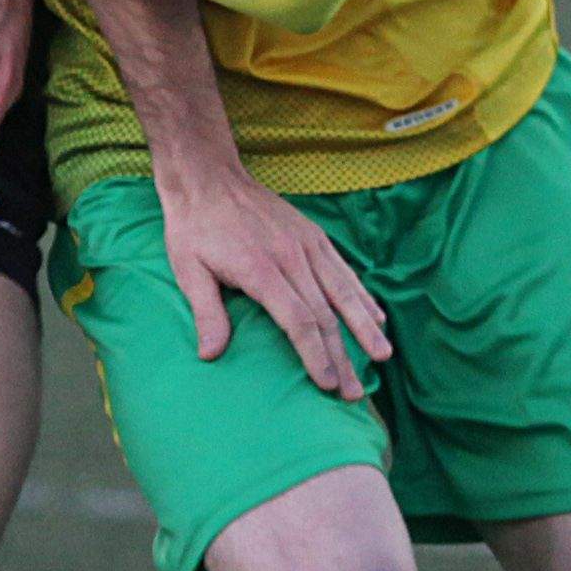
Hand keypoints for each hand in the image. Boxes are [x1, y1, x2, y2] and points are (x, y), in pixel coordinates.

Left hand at [155, 157, 393, 402]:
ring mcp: (307, 245)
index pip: (299, 321)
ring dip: (365, 328)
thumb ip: (206, 313)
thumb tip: (210, 355)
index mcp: (262, 270)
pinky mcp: (313, 236)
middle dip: (343, 357)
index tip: (327, 384)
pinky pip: (344, 271)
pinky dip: (362, 296)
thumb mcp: (188, 270)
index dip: (315, 355)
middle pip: (326, 315)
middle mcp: (292, 258)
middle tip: (354, 392)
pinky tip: (376, 317)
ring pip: (345, 292)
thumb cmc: (194, 228)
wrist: (209, 177)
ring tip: (381, 357)